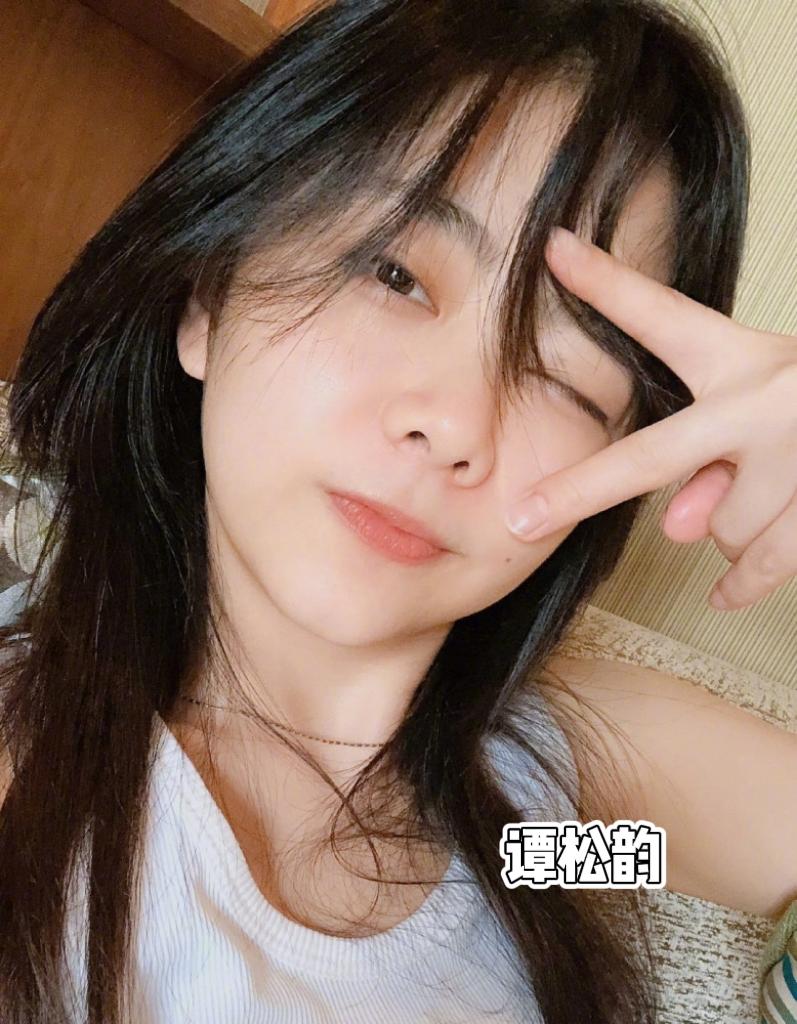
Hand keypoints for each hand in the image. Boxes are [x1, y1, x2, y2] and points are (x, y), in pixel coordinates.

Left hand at [505, 227, 796, 612]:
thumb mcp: (759, 395)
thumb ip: (706, 458)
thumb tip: (680, 528)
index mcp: (739, 358)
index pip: (662, 316)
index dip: (605, 282)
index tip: (554, 249)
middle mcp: (763, 400)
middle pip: (651, 460)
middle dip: (578, 491)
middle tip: (522, 520)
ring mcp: (796, 455)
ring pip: (719, 529)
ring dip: (729, 527)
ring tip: (766, 489)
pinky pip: (765, 565)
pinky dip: (743, 583)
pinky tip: (722, 594)